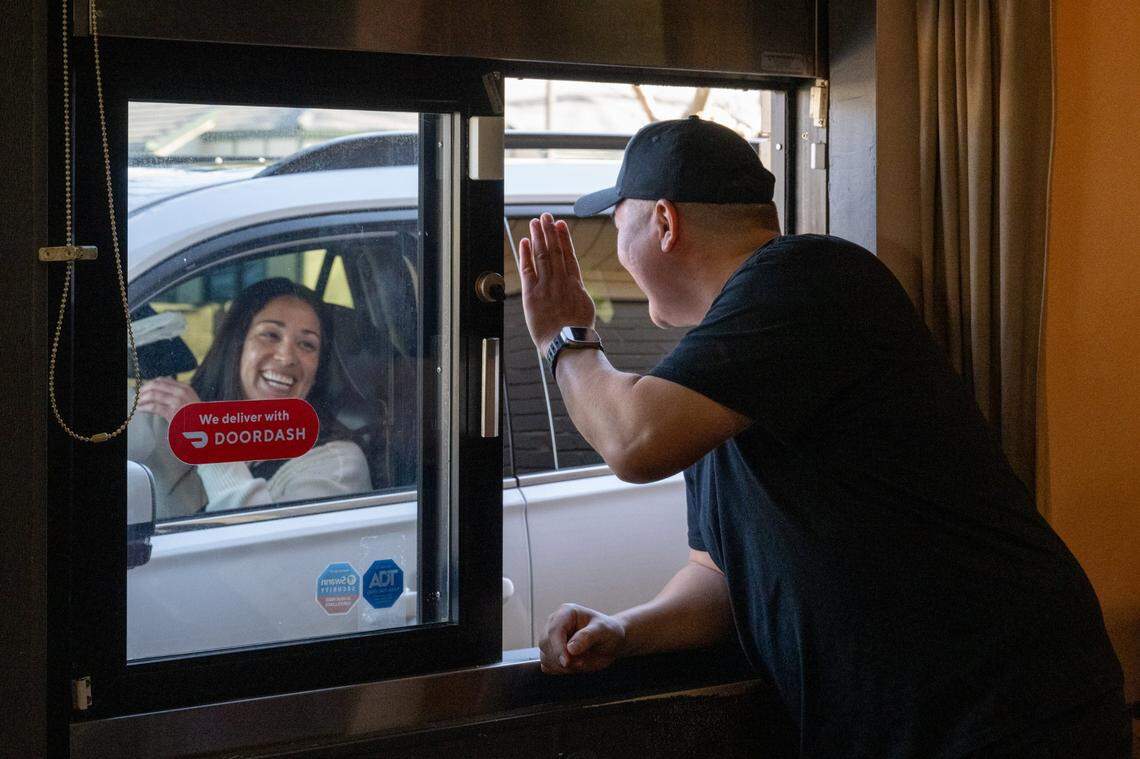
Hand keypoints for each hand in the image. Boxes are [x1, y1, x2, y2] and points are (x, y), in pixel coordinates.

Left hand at [137, 377, 201, 423]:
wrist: (204, 427)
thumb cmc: (195, 415)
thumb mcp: (189, 399)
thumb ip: (177, 392)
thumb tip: (159, 384)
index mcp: (184, 387)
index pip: (162, 380)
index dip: (150, 383)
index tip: (144, 389)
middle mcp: (180, 392)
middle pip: (156, 385)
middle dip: (144, 390)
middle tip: (137, 395)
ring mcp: (177, 402)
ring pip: (153, 395)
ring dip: (142, 398)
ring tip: (137, 402)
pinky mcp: (172, 412)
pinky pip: (153, 407)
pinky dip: (144, 407)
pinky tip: (140, 409)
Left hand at [519, 213, 595, 354]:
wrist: (567, 343)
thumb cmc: (577, 332)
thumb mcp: (584, 309)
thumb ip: (577, 294)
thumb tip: (575, 287)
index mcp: (575, 284)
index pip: (568, 255)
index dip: (564, 239)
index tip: (560, 225)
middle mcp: (561, 281)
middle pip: (554, 251)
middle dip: (549, 232)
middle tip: (546, 216)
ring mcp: (546, 286)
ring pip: (542, 255)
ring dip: (538, 237)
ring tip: (536, 222)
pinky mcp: (531, 294)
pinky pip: (528, 269)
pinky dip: (526, 254)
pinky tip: (524, 241)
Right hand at [538, 603, 626, 674]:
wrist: (610, 643)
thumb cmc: (608, 632)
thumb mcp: (603, 631)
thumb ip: (588, 636)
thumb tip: (570, 649)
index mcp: (566, 612)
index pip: (554, 630)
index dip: (558, 648)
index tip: (566, 663)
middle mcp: (555, 623)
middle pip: (545, 643)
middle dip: (561, 658)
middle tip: (581, 662)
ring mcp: (551, 638)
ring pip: (544, 656)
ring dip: (561, 666)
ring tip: (581, 662)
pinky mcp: (551, 652)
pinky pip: (547, 665)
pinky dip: (559, 670)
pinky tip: (574, 666)